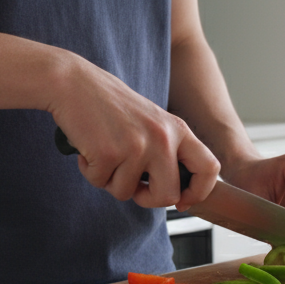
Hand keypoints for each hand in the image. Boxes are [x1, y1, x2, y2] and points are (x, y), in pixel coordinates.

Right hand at [47, 56, 219, 209]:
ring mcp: (137, 146)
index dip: (199, 192)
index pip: (210, 168)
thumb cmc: (109, 104)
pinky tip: (88, 148)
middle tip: (133, 186)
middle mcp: (163, 138)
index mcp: (178, 129)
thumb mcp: (152, 123)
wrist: (74, 82)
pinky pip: (100, 182)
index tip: (182, 201)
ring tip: (103, 152)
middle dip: (148, 199)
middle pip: (169, 196)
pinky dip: (90, 171)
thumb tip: (176, 195)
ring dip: (110, 180)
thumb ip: (166, 152)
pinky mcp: (109, 153)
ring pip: (127, 193)